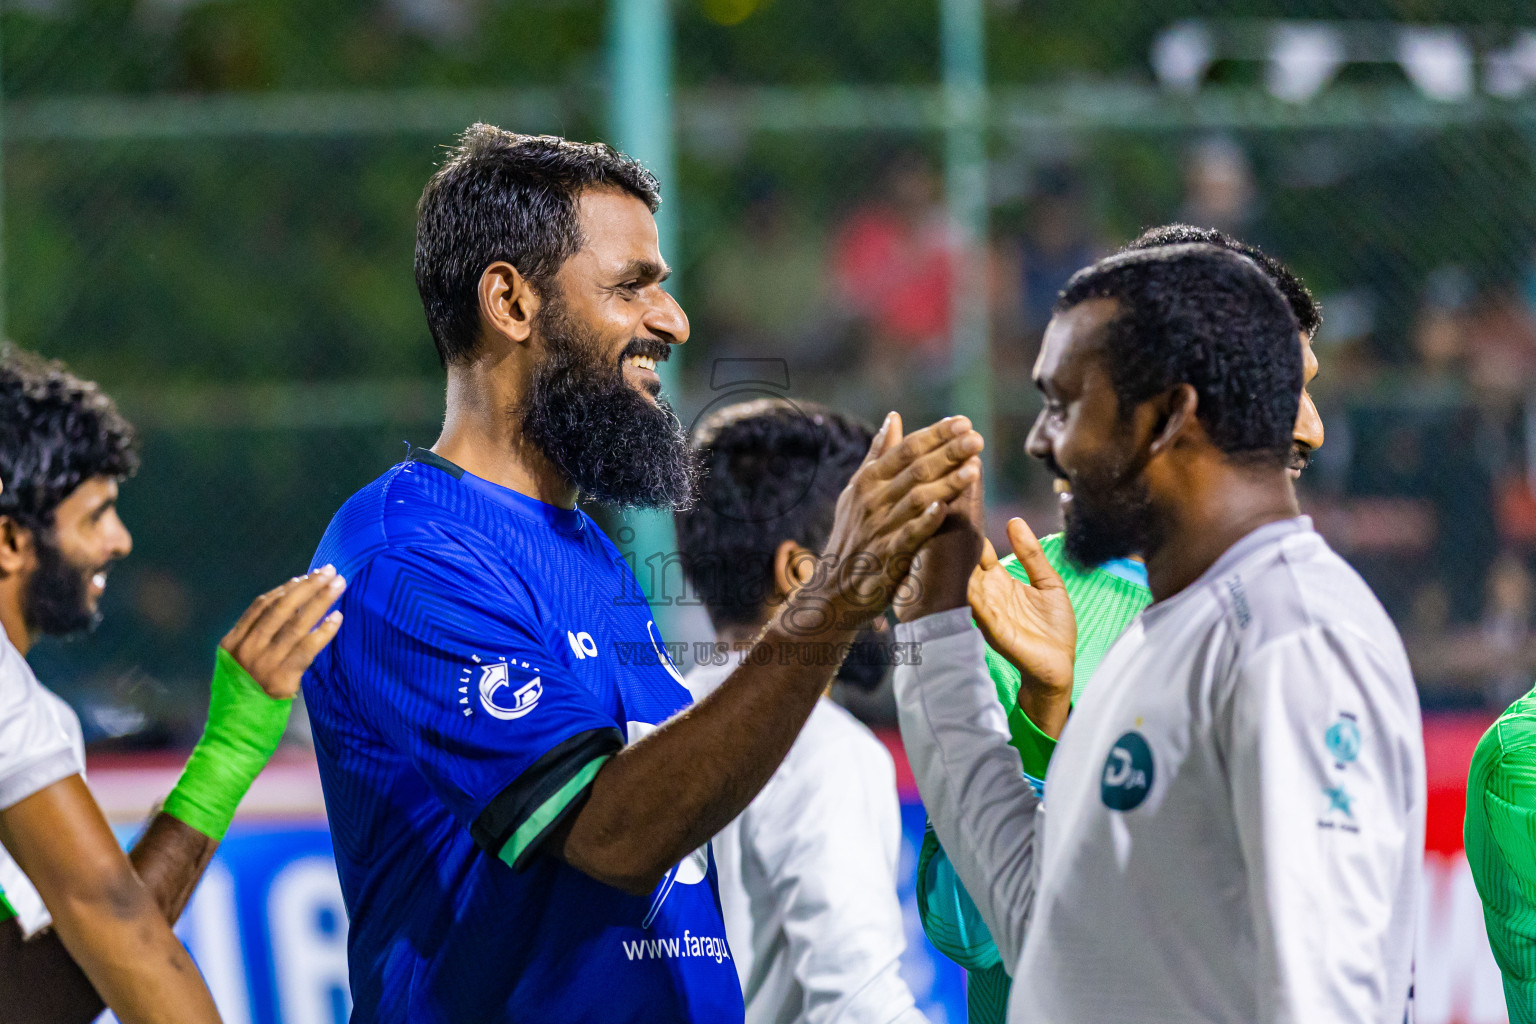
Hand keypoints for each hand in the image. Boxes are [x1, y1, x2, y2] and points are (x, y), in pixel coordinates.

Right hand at [220, 567, 345, 698]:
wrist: (233, 734)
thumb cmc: (242, 697)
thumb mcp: (236, 665)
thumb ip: (254, 640)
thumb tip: (289, 609)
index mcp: (231, 642)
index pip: (261, 606)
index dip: (285, 590)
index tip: (305, 577)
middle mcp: (246, 650)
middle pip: (281, 609)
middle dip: (308, 586)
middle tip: (329, 571)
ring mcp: (264, 664)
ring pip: (297, 624)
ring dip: (321, 601)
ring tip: (339, 585)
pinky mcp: (282, 679)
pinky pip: (308, 649)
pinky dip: (324, 632)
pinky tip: (337, 617)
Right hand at [796, 413, 983, 633]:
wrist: (834, 589)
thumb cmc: (852, 536)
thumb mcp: (857, 492)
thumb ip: (878, 455)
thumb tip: (894, 418)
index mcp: (867, 481)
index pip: (906, 450)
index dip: (935, 435)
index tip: (963, 421)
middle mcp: (871, 500)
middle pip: (914, 469)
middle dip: (947, 452)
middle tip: (976, 438)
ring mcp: (878, 528)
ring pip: (915, 499)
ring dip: (946, 483)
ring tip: (974, 468)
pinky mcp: (886, 557)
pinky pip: (907, 536)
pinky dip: (924, 522)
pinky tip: (944, 508)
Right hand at [967, 517, 1075, 736]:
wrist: (1060, 667)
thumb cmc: (1054, 629)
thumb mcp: (1048, 582)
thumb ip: (1032, 554)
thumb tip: (1014, 520)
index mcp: (999, 581)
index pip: (979, 551)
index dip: (971, 531)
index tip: (960, 506)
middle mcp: (988, 594)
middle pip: (966, 564)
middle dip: (955, 543)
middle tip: (942, 515)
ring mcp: (988, 612)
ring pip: (965, 583)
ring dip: (956, 565)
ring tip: (945, 540)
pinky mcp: (995, 629)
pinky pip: (980, 607)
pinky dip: (970, 593)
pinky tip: (964, 576)